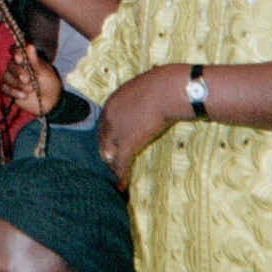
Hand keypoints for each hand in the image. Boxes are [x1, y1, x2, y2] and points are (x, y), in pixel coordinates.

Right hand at [1, 43, 61, 115]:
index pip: (15, 51)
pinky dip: (13, 92)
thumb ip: (35, 60)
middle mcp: (17, 67)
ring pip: (6, 77)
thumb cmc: (49, 83)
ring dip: (17, 84)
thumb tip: (29, 46)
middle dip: (18, 72)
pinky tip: (24, 96)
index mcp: (26, 59)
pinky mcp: (9, 90)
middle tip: (28, 80)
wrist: (51, 102)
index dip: (15, 54)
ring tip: (30, 90)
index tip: (20, 59)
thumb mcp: (44, 72)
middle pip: (10, 65)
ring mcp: (12, 78)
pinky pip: (4, 88)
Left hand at [95, 63, 186, 187]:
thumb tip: (151, 95)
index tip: (110, 146)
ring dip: (113, 168)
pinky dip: (122, 176)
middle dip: (107, 154)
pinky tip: (123, 186)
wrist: (168, 90)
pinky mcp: (128, 143)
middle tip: (111, 165)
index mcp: (112, 102)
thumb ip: (141, 98)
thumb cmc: (163, 84)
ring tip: (116, 179)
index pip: (104, 124)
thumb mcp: (145, 88)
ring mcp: (116, 130)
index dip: (107, 137)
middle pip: (103, 140)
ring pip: (110, 154)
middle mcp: (109, 116)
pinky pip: (121, 163)